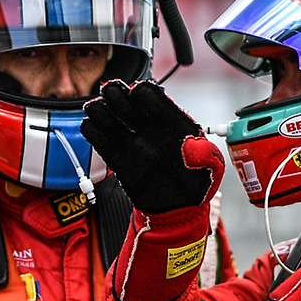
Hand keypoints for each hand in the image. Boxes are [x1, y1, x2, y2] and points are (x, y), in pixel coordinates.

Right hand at [80, 80, 222, 216]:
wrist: (179, 211)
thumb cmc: (197, 186)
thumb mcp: (211, 169)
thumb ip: (206, 156)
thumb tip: (196, 147)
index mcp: (176, 127)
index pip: (162, 105)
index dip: (149, 97)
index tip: (139, 91)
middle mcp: (153, 132)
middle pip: (134, 109)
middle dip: (121, 97)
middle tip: (110, 90)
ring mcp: (136, 146)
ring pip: (116, 124)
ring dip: (104, 113)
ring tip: (94, 106)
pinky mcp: (123, 162)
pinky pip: (107, 146)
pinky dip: (96, 136)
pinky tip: (89, 126)